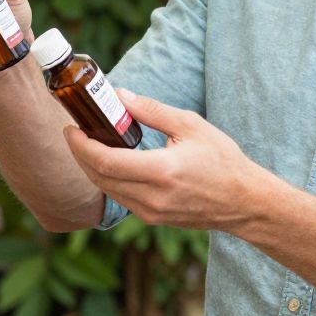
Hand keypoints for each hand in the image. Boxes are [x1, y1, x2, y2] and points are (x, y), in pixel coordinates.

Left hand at [63, 91, 273, 230]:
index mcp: (161, 171)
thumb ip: (152, 111)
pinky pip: (121, 198)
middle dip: (80, 155)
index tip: (71, 128)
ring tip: (89, 145)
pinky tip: (111, 163)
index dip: (81, 145)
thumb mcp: (191, 126)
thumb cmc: (223, 161)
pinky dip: (109, 180)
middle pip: (98, 178)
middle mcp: (152, 196)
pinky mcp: (153, 219)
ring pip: (107, 191)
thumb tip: (120, 96)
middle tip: (76, 133)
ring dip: (92, 168)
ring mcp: (151, 212)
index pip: (105, 161)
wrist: (243, 202)